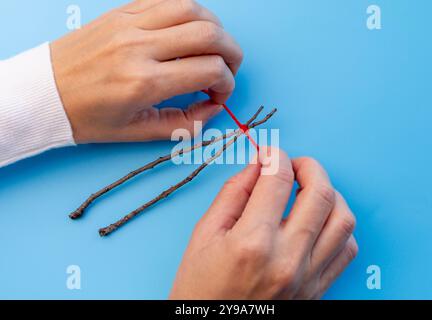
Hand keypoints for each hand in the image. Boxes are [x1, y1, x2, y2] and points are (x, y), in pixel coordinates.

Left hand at [51, 0, 242, 142]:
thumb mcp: (136, 132)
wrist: (45, 93)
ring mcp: (130, 24)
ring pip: (192, 8)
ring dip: (215, 27)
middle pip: (209, 35)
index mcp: (144, 82)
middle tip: (230, 68)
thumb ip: (182, 124)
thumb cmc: (87, 116)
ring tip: (214, 46)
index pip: (209, 70)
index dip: (227, 84)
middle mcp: (140, 47)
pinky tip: (190, 28)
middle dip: (233, 53)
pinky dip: (188, 11)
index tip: (220, 94)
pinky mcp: (122, 12)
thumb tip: (211, 108)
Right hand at [170, 149, 357, 299]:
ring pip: (343, 219)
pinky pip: (347, 249)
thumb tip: (258, 165)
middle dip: (309, 167)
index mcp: (252, 242)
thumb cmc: (202, 288)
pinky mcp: (318, 288)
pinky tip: (318, 223)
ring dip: (330, 194)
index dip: (275, 156)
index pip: (278, 179)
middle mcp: (288, 258)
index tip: (269, 154)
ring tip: (309, 191)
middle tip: (294, 165)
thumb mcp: (204, 235)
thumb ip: (233, 193)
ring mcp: (308, 276)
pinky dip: (338, 227)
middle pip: (320, 193)